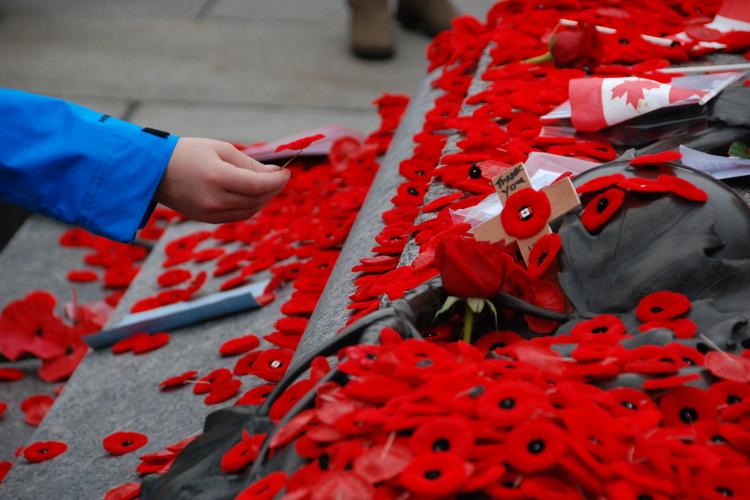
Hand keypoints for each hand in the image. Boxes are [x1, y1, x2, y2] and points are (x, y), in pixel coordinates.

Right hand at [154, 137, 289, 222]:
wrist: (153, 171)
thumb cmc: (188, 153)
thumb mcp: (220, 149)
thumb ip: (249, 164)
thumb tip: (274, 174)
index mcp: (217, 177)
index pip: (258, 185)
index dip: (277, 180)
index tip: (286, 172)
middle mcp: (214, 200)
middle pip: (257, 199)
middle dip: (274, 188)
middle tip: (280, 176)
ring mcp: (210, 213)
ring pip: (250, 210)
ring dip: (265, 198)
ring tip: (269, 184)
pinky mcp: (208, 220)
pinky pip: (238, 215)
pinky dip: (251, 206)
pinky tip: (254, 194)